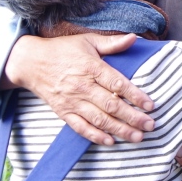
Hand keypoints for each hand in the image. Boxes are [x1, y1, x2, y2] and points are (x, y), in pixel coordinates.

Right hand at [4, 33, 154, 145]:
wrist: (31, 62)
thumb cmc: (63, 50)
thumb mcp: (88, 41)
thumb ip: (112, 43)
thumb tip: (134, 38)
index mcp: (91, 67)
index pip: (117, 84)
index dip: (135, 95)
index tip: (150, 105)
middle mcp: (82, 86)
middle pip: (111, 105)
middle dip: (133, 117)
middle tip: (150, 125)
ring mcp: (72, 101)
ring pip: (99, 119)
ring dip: (119, 130)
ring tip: (137, 137)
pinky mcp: (63, 112)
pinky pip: (80, 127)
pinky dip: (95, 135)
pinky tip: (110, 141)